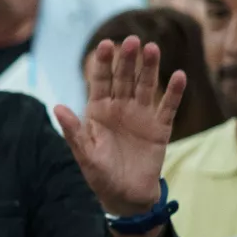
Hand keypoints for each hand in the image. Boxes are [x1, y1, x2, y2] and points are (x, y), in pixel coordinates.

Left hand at [55, 36, 187, 218]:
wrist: (126, 196)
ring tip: (152, 48)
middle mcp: (120, 109)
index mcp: (98, 112)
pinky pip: (167, 107)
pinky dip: (173, 92)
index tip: (105, 44)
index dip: (103, 64)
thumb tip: (57, 108)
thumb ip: (73, 131)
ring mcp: (141, 116)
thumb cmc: (100, 175)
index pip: (100, 82)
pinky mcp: (160, 128)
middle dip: (128, 60)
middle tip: (132, 40)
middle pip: (125, 79)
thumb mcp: (84, 154)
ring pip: (146, 87)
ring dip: (150, 68)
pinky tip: (179, 75)